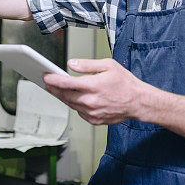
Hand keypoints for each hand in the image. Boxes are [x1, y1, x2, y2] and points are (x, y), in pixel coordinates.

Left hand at [42, 58, 159, 125]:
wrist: (139, 103)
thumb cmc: (126, 83)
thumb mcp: (108, 65)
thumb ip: (87, 65)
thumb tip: (72, 64)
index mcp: (93, 86)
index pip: (66, 83)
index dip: (52, 79)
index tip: (45, 76)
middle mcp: (90, 101)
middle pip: (64, 95)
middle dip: (53, 89)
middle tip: (46, 82)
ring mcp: (92, 113)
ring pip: (70, 104)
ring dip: (62, 97)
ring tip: (56, 89)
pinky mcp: (94, 120)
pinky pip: (79, 112)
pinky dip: (75, 104)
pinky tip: (74, 98)